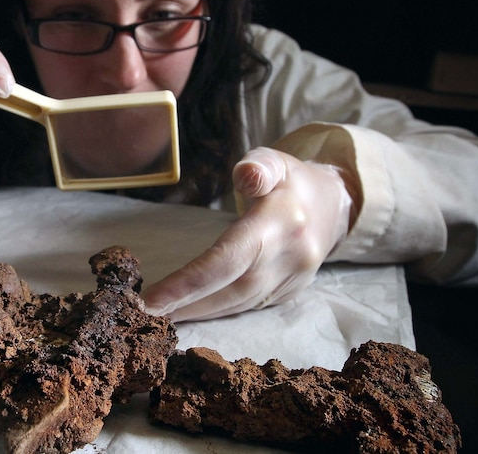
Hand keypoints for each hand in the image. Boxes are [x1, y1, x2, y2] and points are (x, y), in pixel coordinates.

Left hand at [141, 147, 355, 321]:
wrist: (336, 206)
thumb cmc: (292, 181)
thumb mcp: (276, 160)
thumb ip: (259, 166)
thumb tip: (246, 175)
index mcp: (280, 224)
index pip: (227, 260)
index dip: (187, 283)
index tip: (151, 299)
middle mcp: (288, 258)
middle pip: (229, 291)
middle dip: (183, 306)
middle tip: (142, 315)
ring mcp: (292, 280)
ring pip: (237, 305)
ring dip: (196, 314)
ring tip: (158, 318)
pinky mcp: (289, 293)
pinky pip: (247, 307)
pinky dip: (217, 313)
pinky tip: (189, 314)